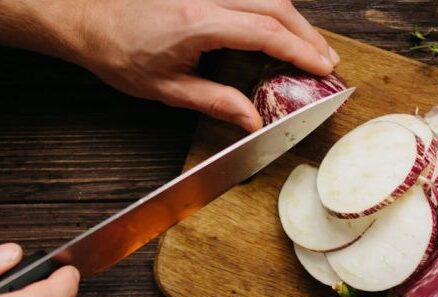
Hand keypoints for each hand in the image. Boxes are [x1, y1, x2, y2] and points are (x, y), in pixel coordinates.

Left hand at [76, 0, 338, 131]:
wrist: (86, 16)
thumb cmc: (118, 52)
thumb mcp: (167, 88)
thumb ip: (216, 102)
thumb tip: (252, 120)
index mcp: (197, 23)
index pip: (265, 31)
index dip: (299, 50)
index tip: (323, 67)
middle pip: (275, 4)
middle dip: (307, 34)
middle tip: (326, 60)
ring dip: (294, 20)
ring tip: (310, 48)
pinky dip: (273, 10)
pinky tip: (280, 28)